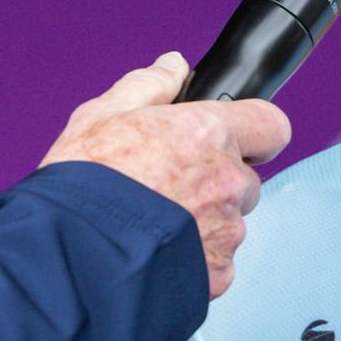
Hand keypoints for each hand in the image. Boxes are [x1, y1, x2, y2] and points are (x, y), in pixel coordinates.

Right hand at [42, 57, 290, 298]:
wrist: (70, 258)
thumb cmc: (81, 188)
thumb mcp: (99, 117)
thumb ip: (148, 87)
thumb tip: (173, 66)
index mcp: (206, 133)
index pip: (270, 125)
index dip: (255, 132)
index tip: (237, 140)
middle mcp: (226, 180)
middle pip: (245, 179)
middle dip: (216, 183)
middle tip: (168, 189)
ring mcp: (225, 230)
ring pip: (229, 223)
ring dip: (203, 224)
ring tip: (152, 226)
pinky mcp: (218, 273)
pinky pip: (217, 262)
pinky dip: (194, 260)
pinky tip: (156, 254)